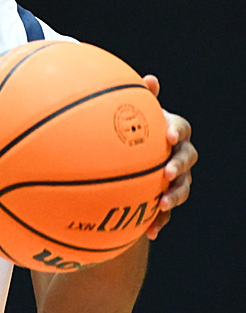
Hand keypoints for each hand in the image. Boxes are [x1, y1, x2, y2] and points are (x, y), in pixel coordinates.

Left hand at [142, 74, 197, 239]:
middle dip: (179, 166)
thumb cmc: (129, 132)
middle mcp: (177, 154)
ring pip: (182, 188)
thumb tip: (150, 79)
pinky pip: (166, 213)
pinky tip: (149, 233)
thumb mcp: (131, 116)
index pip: (181, 129)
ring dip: (174, 196)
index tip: (167, 134)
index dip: (177, 131)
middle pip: (187, 159)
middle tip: (166, 172)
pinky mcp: (164, 199)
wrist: (125, 162)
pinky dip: (159, 222)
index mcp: (170, 132)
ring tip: (162, 205)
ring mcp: (174, 178)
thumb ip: (139, 99)